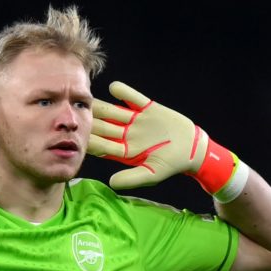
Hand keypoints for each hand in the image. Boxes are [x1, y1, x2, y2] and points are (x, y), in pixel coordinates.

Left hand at [88, 81, 208, 189]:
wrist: (193, 149)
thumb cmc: (172, 164)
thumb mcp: (152, 174)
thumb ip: (132, 178)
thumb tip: (112, 183)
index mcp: (126, 151)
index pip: (104, 146)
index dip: (92, 141)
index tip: (79, 137)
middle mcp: (127, 135)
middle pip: (105, 127)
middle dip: (92, 122)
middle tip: (76, 114)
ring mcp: (136, 121)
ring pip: (115, 112)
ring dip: (102, 106)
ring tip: (89, 99)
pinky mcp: (148, 109)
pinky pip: (134, 98)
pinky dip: (125, 92)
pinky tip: (113, 87)